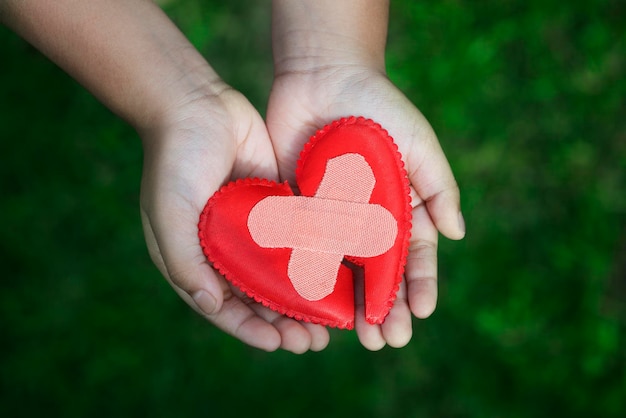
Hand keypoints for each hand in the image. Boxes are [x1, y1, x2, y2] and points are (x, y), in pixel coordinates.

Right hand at [139, 86, 329, 352]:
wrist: (196, 104)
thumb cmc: (174, 160)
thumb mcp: (169, 212)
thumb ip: (185, 261)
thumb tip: (211, 306)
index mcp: (195, 259)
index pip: (223, 307)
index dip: (249, 329)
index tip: (278, 344)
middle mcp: (225, 250)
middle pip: (258, 298)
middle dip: (284, 322)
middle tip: (312, 341)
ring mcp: (252, 229)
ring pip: (282, 274)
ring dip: (304, 298)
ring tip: (331, 320)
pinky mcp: (275, 206)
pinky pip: (297, 240)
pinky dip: (313, 259)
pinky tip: (338, 275)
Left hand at [266, 66, 464, 349]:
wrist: (323, 77)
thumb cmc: (379, 106)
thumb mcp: (419, 142)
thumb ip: (439, 187)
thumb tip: (458, 235)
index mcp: (399, 209)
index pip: (413, 257)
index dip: (419, 285)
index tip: (422, 311)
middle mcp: (366, 223)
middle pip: (378, 274)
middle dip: (385, 308)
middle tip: (387, 340)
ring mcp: (331, 221)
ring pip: (342, 273)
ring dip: (350, 306)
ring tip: (357, 335)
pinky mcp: (296, 213)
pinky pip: (302, 252)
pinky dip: (308, 280)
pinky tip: (313, 305)